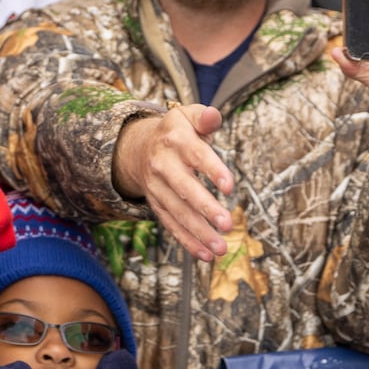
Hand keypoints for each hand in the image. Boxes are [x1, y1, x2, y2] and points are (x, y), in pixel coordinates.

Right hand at [112, 105, 233, 260]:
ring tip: (221, 247)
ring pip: (177, 212)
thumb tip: (213, 115)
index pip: (195, 155)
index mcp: (174, 139)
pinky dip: (187, 241)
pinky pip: (171, 225)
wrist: (138, 147)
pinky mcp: (156, 204)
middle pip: (184, 188)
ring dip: (199, 232)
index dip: (212, 170)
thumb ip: (204, 117)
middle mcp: (162, 164)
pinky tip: (206, 254)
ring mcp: (156, 187)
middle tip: (227, 223)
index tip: (229, 186)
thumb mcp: (187, 116)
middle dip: (204, 207)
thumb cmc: (176, 132)